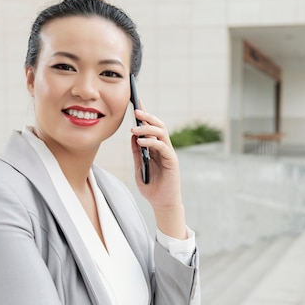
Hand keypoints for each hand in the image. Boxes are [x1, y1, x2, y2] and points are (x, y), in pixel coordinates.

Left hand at [131, 103, 186, 239]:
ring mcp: (168, 153)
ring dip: (148, 128)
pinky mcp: (172, 160)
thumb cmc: (151, 186)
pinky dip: (151, 141)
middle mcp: (163, 147)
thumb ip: (137, 152)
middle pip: (158, 125)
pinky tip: (141, 141)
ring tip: (134, 129)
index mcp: (155, 147)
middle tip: (135, 110)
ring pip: (161, 132)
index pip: (151, 126)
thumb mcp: (139, 167)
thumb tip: (133, 135)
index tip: (136, 101)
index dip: (145, 113)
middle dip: (147, 116)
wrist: (162, 203)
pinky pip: (162, 146)